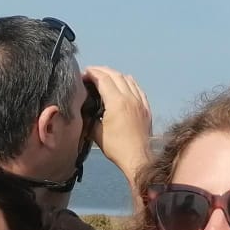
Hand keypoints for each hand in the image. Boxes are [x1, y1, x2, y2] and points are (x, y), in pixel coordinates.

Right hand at [84, 66, 152, 189]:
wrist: (137, 158)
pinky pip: (137, 88)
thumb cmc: (116, 147)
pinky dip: (128, 82)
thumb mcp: (96, 133)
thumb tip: (85, 110)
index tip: (84, 73)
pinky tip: (124, 83)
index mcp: (116, 102)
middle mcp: (130, 98)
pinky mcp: (146, 108)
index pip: (103, 79)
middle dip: (102, 71)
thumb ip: (89, 118)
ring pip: (128, 79)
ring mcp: (140, 102)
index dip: (92, 73)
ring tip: (105, 76)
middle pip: (115, 75)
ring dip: (115, 74)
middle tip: (91, 72)